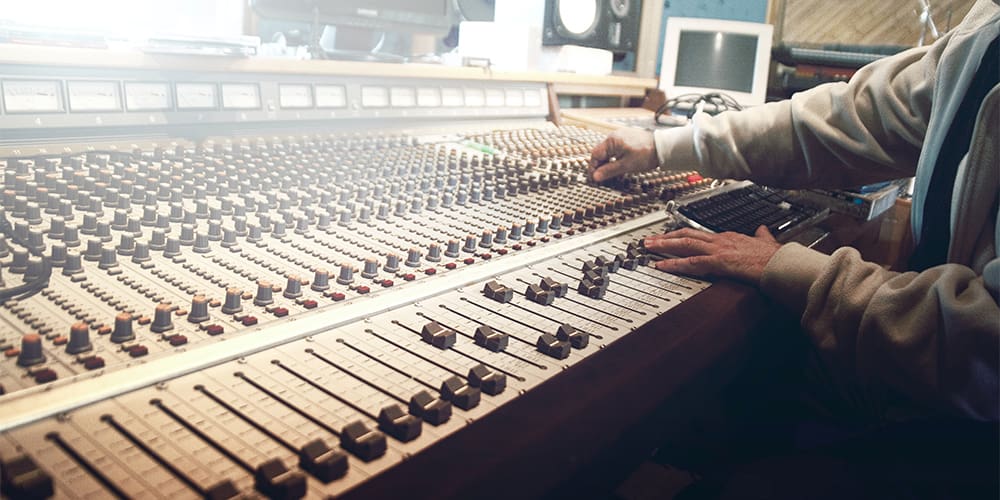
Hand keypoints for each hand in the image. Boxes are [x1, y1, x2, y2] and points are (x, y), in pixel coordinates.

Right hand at [588, 128, 658, 181]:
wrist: (663, 147)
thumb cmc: (646, 154)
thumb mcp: (626, 166)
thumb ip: (609, 171)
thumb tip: (595, 176)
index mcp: (612, 141)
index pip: (595, 155)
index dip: (593, 168)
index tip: (594, 178)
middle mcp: (614, 136)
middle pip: (600, 152)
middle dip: (600, 165)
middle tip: (601, 178)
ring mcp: (621, 136)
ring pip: (608, 151)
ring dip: (607, 162)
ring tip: (610, 173)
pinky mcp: (627, 139)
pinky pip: (615, 149)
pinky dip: (614, 157)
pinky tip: (618, 165)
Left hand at [643, 226, 781, 283]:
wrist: (784, 264)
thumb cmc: (777, 257)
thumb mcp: (767, 242)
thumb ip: (761, 236)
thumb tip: (761, 231)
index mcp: (730, 237)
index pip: (701, 234)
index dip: (684, 234)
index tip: (671, 236)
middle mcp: (721, 240)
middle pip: (687, 234)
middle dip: (666, 237)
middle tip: (649, 239)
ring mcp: (719, 250)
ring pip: (685, 244)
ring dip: (664, 245)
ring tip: (648, 247)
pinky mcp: (720, 262)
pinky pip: (692, 262)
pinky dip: (674, 264)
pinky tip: (661, 265)